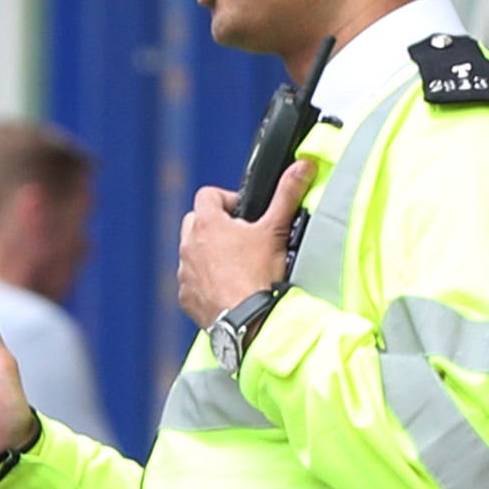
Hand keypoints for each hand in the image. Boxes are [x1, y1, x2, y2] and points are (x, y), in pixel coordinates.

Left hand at [177, 160, 313, 326]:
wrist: (249, 322)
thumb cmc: (259, 277)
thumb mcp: (276, 230)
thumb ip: (287, 194)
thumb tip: (302, 166)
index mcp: (207, 223)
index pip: (207, 195)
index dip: (227, 199)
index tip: (244, 212)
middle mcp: (189, 245)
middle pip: (195, 222)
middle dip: (214, 225)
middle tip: (239, 237)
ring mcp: (185, 273)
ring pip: (191, 252)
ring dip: (207, 254)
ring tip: (235, 264)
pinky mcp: (186, 297)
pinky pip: (191, 282)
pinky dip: (204, 281)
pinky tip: (226, 288)